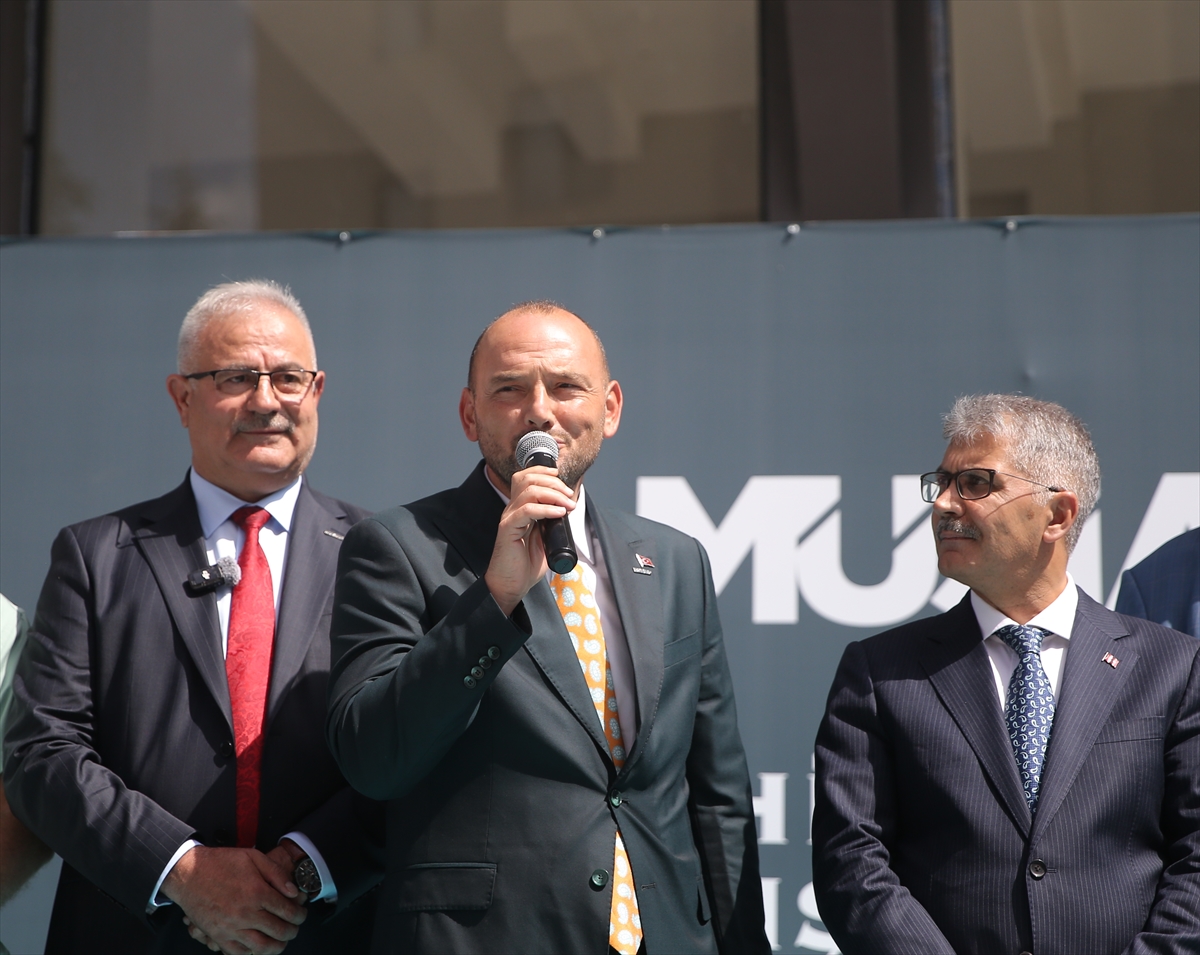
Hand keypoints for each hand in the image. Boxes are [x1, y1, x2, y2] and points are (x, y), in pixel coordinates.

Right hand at [165, 845, 305, 954]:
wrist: (188, 872)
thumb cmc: (220, 863)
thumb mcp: (253, 857)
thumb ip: (277, 874)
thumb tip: (294, 892)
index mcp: (257, 892)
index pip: (288, 911)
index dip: (300, 915)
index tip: (302, 915)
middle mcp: (246, 913)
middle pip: (278, 931)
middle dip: (292, 932)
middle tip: (295, 928)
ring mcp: (231, 927)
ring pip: (261, 947)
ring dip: (276, 947)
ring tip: (281, 942)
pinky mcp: (218, 936)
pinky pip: (238, 953)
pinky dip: (252, 953)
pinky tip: (258, 948)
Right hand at [485, 465, 575, 615]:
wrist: (511, 585)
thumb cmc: (526, 565)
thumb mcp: (545, 538)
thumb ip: (553, 522)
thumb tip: (569, 509)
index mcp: (520, 509)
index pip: (526, 477)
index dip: (543, 472)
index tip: (562, 479)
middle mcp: (512, 509)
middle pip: (527, 479)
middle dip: (553, 482)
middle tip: (569, 495)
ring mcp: (509, 518)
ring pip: (529, 491)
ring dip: (554, 494)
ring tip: (568, 505)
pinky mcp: (508, 529)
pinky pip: (527, 510)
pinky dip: (546, 509)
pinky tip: (559, 514)